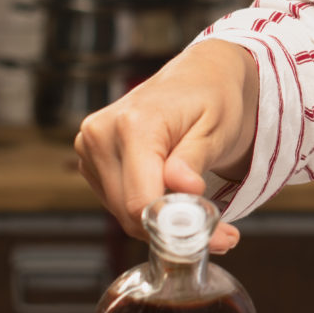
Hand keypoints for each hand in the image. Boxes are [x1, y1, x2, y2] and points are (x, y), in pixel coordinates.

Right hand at [74, 39, 258, 251]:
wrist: (199, 76)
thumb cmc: (213, 98)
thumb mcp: (216, 128)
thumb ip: (193, 159)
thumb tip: (183, 187)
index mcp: (133, 124)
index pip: (141, 201)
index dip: (177, 228)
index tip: (218, 236)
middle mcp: (101, 134)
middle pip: (129, 213)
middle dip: (175, 229)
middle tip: (222, 232)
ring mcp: (90, 147)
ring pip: (123, 213)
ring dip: (162, 222)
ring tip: (202, 210)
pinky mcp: (91, 159)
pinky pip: (118, 202)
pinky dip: (148, 209)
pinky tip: (174, 196)